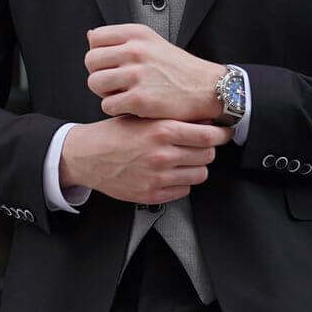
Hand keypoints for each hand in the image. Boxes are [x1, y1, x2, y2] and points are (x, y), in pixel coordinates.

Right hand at [59, 116, 235, 205]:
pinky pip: (183, 190)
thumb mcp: (143, 117)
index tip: (224, 133)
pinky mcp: (151, 194)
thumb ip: (173, 119)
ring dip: (196, 167)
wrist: (87, 156)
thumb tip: (205, 122)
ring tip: (184, 160)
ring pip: (199, 175)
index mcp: (161, 131)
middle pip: (207, 155)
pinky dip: (182, 182)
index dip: (221, 135)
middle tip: (200, 145)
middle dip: (207, 149)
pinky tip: (171, 173)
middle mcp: (162, 155)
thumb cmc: (114, 134)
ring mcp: (158, 177)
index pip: (208, 136)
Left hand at [86, 25, 223, 121]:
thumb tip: (90, 36)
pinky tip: (131, 105)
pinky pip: (107, 105)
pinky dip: (116, 108)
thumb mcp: (152, 42)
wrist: (206, 89)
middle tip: (116, 82)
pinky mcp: (138, 99)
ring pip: (95, 83)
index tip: (111, 63)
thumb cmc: (179, 69)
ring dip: (105, 92)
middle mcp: (135, 51)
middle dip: (99, 74)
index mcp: (136, 34)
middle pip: (91, 61)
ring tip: (123, 94)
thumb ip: (123, 40)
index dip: (99, 54)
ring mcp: (136, 75)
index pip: (95, 38)